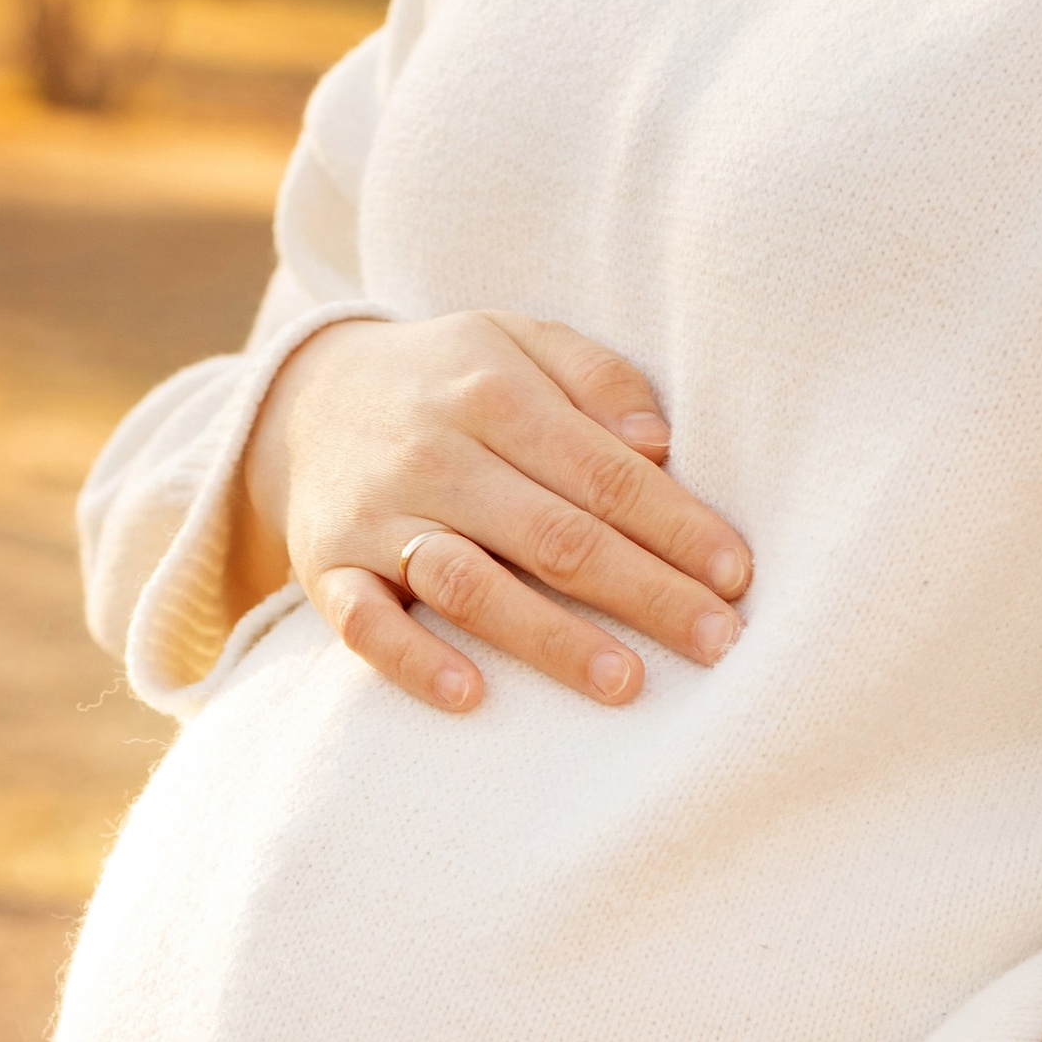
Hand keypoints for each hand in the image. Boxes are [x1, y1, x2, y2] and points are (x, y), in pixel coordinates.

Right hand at [225, 309, 752, 715]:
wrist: (306, 398)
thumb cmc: (449, 382)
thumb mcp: (519, 344)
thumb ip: (596, 378)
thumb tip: (661, 443)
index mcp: (493, 394)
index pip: (603, 471)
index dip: (674, 526)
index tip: (736, 577)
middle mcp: (435, 456)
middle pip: (554, 535)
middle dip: (643, 592)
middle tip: (716, 644)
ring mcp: (377, 518)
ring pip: (470, 584)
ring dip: (549, 638)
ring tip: (625, 684)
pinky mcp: (328, 570)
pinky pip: (364, 624)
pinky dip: (414, 660)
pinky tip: (471, 697)